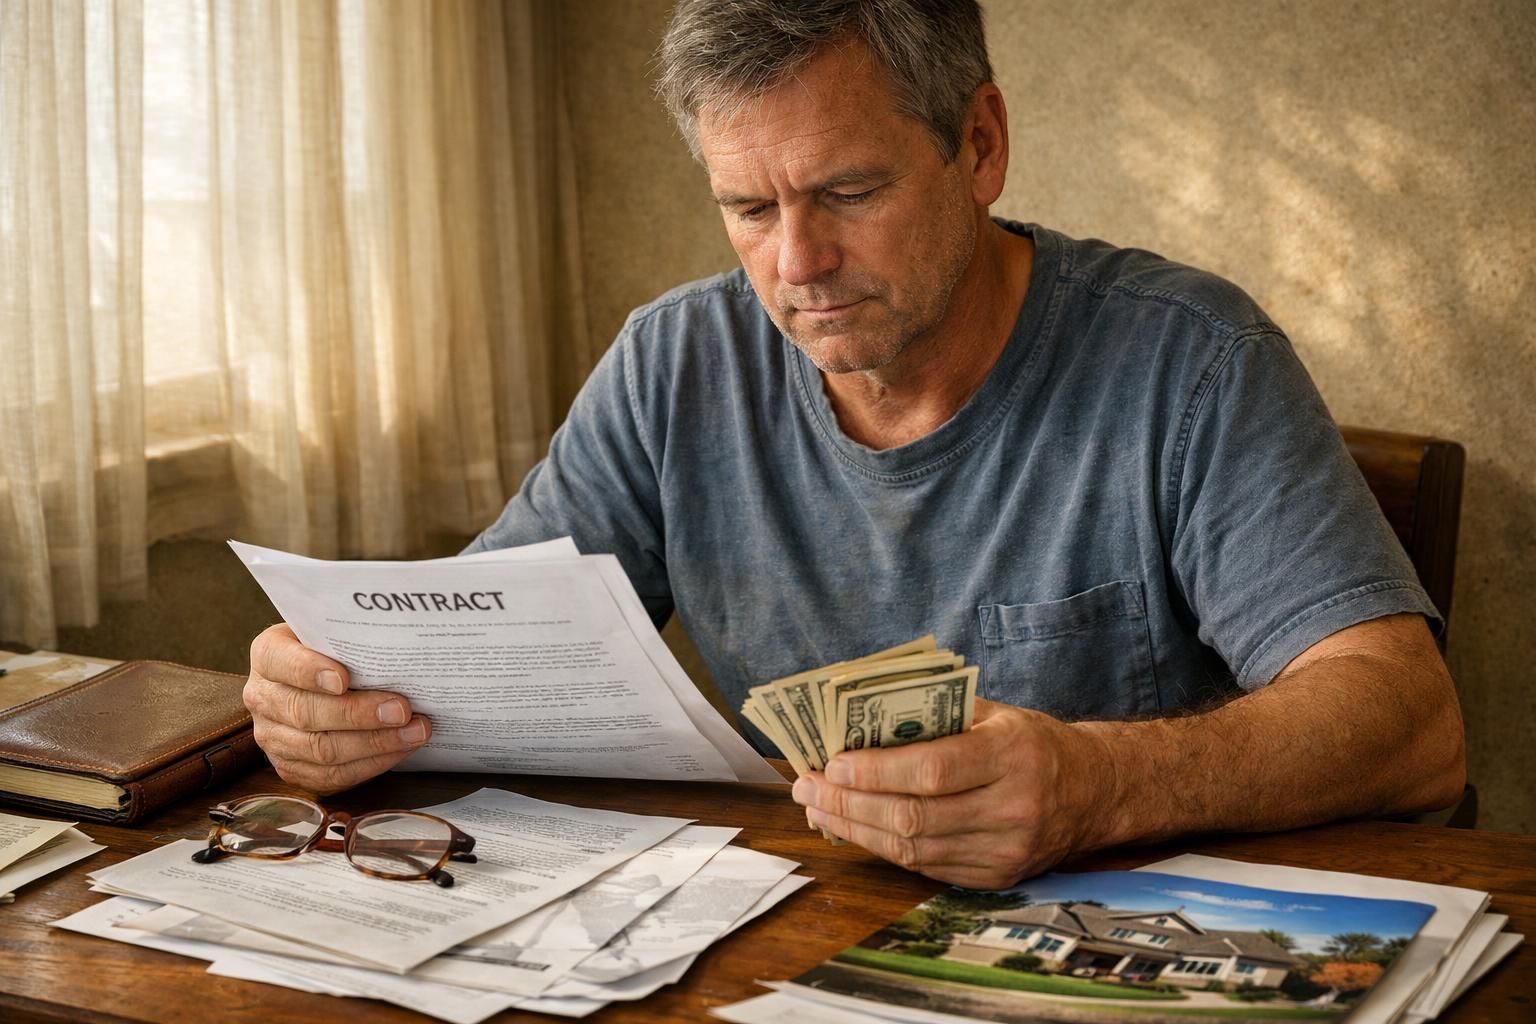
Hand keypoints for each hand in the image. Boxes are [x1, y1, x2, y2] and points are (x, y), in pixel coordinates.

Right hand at [244, 623, 431, 793]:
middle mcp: (263, 698)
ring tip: (414, 731)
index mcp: (268, 655)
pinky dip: (371, 764)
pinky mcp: (290, 768)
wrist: (318, 679)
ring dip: (374, 743)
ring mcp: (272, 737)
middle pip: (306, 713)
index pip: (281, 662)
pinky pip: (330, 775)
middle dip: (358, 714)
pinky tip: (400, 749)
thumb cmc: (333, 650)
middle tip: (401, 710)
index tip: (344, 678)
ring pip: (321, 749)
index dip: (309, 671)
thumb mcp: (333, 633)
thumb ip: (351, 639)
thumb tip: (398, 650)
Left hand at [790, 698, 1116, 887]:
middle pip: (915, 816)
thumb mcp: (994, 713)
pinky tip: (855, 829)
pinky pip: (927, 866)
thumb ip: (935, 714)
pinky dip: (885, 848)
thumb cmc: (1032, 742)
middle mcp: (1013, 807)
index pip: (931, 770)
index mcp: (1012, 754)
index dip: (875, 771)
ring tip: (819, 809)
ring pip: (915, 849)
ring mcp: (1007, 849)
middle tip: (807, 788)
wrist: (1095, 791)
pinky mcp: (997, 876)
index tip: (832, 763)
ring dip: (856, 830)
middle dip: (850, 803)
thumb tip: (860, 718)